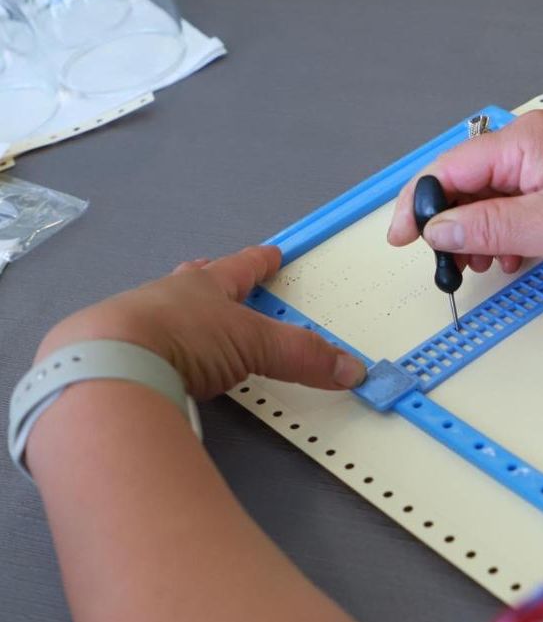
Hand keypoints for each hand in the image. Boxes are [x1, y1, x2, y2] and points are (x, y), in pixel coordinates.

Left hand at [35, 246, 365, 399]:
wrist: (109, 361)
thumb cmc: (186, 337)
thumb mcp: (255, 345)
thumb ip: (303, 357)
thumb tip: (355, 370)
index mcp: (204, 287)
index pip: (240, 269)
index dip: (259, 262)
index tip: (272, 252)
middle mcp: (167, 297)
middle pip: (192, 280)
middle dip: (206, 277)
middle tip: (209, 269)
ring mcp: (133, 323)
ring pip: (160, 309)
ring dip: (173, 311)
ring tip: (179, 317)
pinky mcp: (108, 353)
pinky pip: (137, 342)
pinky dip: (150, 345)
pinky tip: (151, 357)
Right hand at [387, 110, 542, 277]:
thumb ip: (484, 226)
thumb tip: (436, 230)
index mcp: (524, 141)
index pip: (450, 167)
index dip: (420, 203)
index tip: (402, 238)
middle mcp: (530, 146)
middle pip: (467, 181)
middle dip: (451, 222)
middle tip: (448, 262)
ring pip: (489, 198)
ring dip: (478, 233)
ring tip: (482, 265)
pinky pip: (515, 207)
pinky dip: (505, 234)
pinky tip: (509, 258)